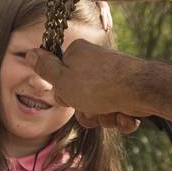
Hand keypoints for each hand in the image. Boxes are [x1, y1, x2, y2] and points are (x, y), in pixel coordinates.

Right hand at [26, 42, 150, 133]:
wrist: (142, 90)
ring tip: (111, 110)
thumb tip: (29, 52)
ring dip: (103, 117)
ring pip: (99, 109)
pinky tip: (125, 115)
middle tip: (92, 106)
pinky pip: (117, 112)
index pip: (60, 78)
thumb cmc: (99, 85)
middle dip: (86, 110)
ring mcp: (114, 79)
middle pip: (80, 98)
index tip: (71, 95)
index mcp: (78, 54)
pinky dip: (121, 118)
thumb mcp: (63, 80)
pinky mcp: (129, 92)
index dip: (64, 93)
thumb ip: (44, 68)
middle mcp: (96, 64)